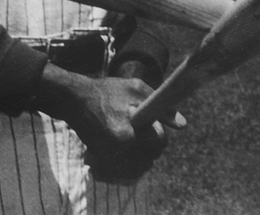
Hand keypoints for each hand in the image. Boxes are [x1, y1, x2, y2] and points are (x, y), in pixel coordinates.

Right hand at [33, 64, 182, 182]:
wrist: (76, 101)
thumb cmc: (108, 91)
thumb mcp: (137, 89)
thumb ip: (161, 107)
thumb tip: (182, 124)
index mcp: (128, 132)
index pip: (159, 142)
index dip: (161, 132)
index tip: (154, 123)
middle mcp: (119, 150)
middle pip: (151, 157)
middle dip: (153, 145)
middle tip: (145, 130)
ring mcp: (109, 158)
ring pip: (140, 166)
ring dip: (144, 155)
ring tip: (136, 137)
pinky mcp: (103, 161)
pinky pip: (127, 170)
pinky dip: (131, 161)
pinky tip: (129, 147)